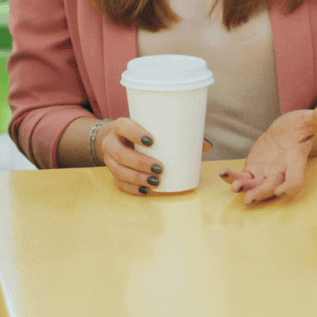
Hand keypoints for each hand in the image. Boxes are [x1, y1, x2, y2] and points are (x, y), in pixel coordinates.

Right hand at [96, 117, 211, 195]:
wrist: (118, 139)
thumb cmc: (143, 133)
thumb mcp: (154, 128)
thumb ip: (179, 134)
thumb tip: (207, 146)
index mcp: (120, 126)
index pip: (123, 126)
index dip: (134, 133)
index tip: (152, 140)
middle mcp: (111, 142)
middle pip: (121, 153)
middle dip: (140, 162)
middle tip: (160, 168)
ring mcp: (110, 160)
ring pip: (119, 171)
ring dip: (137, 178)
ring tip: (156, 182)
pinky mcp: (112, 174)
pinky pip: (119, 183)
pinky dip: (133, 189)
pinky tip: (146, 190)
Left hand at [221, 106, 316, 204]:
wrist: (288, 131)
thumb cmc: (302, 126)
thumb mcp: (310, 120)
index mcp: (296, 162)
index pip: (296, 179)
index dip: (289, 186)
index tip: (281, 190)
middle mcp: (281, 172)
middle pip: (272, 187)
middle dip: (262, 192)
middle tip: (251, 197)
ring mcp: (266, 173)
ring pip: (256, 185)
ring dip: (245, 188)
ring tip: (235, 188)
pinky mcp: (254, 169)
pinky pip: (243, 177)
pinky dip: (233, 177)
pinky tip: (223, 173)